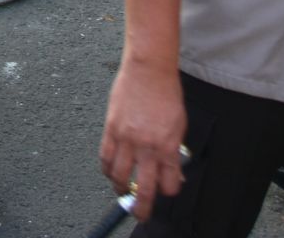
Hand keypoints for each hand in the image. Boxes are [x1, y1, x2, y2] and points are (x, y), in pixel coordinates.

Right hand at [99, 60, 187, 221]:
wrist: (149, 69)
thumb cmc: (167, 93)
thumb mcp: (179, 124)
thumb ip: (173, 148)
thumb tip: (171, 168)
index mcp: (168, 146)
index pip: (169, 184)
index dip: (168, 191)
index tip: (166, 189)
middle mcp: (147, 146)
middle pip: (144, 189)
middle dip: (142, 208)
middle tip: (141, 214)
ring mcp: (127, 138)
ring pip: (119, 176)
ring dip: (120, 188)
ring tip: (122, 190)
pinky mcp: (111, 128)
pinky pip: (105, 157)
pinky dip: (106, 169)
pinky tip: (110, 171)